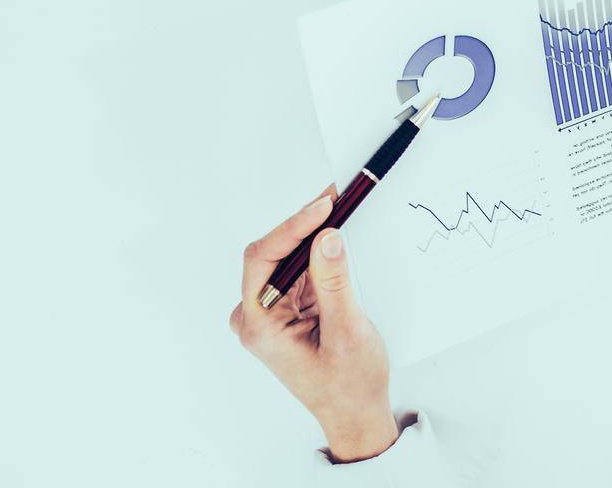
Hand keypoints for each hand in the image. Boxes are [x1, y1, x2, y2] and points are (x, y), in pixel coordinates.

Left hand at [229, 189, 397, 462]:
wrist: (355, 414)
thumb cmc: (348, 385)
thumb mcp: (347, 331)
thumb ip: (334, 283)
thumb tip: (328, 237)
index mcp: (259, 326)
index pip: (262, 260)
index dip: (292, 227)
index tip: (323, 207)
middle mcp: (256, 316)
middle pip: (272, 252)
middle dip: (304, 224)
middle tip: (336, 197)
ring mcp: (270, 311)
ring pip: (286, 256)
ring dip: (312, 234)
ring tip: (340, 207)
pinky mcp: (287, 307)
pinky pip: (298, 268)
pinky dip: (317, 249)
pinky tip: (335, 232)